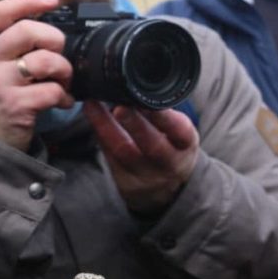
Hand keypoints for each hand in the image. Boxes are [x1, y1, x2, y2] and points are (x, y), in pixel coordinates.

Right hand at [0, 0, 69, 149]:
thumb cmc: (1, 99)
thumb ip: (17, 48)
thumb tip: (54, 31)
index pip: (1, 12)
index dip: (29, 1)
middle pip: (28, 30)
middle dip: (55, 40)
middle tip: (59, 57)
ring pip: (46, 60)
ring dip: (65, 71)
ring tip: (62, 83)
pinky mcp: (15, 105)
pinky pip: (53, 90)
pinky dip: (65, 97)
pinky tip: (61, 102)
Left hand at [84, 101, 199, 214]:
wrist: (168, 188)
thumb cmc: (173, 149)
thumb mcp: (180, 134)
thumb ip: (163, 116)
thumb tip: (137, 90)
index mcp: (185, 146)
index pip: (180, 132)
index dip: (165, 118)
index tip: (148, 103)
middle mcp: (168, 163)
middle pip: (152, 146)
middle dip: (135, 124)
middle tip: (119, 106)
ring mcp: (146, 175)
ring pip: (124, 152)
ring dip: (106, 127)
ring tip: (93, 106)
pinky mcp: (125, 182)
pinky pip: (109, 156)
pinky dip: (100, 134)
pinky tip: (92, 118)